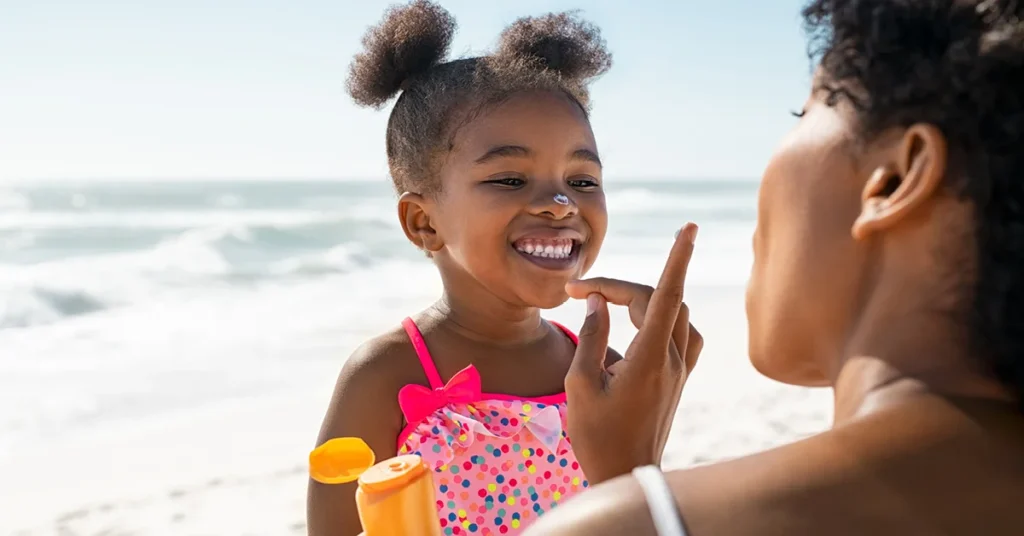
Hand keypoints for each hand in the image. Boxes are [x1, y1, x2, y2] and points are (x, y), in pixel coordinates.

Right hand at [563, 223, 702, 484]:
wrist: (626, 474)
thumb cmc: (596, 435)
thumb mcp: (579, 385)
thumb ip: (590, 338)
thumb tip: (598, 301)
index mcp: (647, 361)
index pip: (667, 296)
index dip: (678, 258)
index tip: (688, 227)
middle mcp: (671, 361)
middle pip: (659, 301)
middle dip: (621, 287)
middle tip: (581, 293)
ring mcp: (680, 371)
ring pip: (676, 314)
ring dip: (646, 299)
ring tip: (611, 304)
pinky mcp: (679, 379)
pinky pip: (683, 334)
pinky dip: (665, 318)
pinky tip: (642, 324)